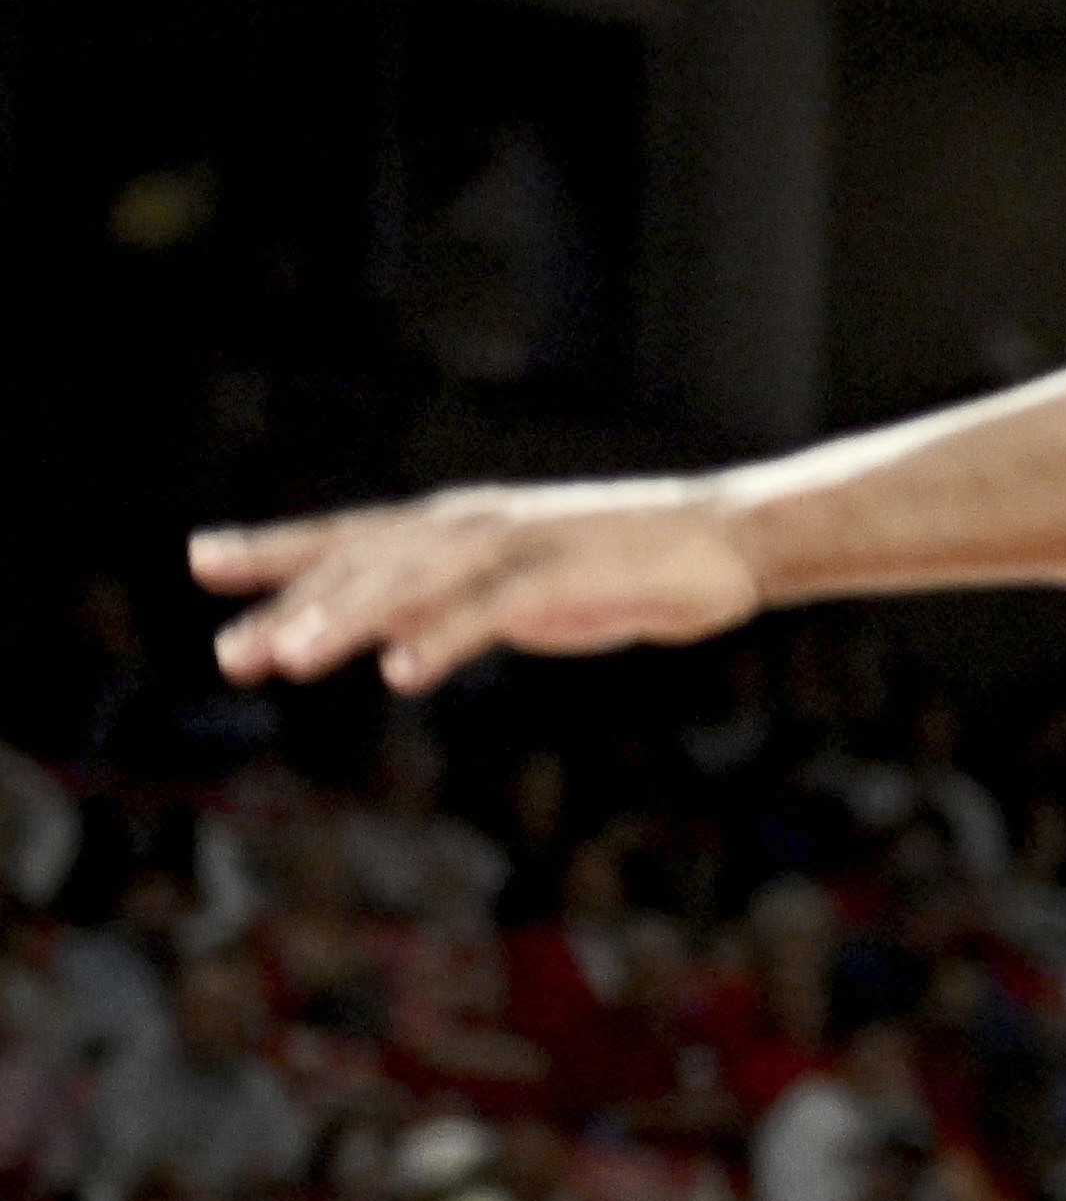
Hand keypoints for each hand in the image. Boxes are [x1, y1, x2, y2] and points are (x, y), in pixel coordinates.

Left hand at [195, 478, 766, 692]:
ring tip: (286, 658)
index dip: (275, 549)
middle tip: (231, 653)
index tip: (202, 559)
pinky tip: (400, 672)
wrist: (730, 541)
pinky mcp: (565, 577)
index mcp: (460, 529)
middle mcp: (473, 528)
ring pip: (411, 582)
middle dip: (291, 606)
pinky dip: (442, 636)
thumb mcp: (524, 587)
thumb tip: (389, 632)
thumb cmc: (626, 566)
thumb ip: (456, 603)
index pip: (350, 538)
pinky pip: (490, 610)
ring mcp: (517, 548)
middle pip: (364, 565)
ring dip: (345, 619)